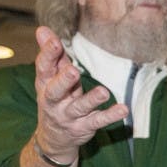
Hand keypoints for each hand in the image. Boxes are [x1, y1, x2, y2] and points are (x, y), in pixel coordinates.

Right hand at [33, 26, 127, 159]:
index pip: (44, 69)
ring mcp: (69, 116)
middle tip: (73, 71)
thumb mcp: (51, 78)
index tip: (55, 42)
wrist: (53, 137)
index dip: (48, 55)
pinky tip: (123, 110)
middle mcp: (54, 101)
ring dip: (91, 100)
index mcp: (45, 85)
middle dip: (63, 80)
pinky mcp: (84, 127)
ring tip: (104, 92)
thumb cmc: (56, 99)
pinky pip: (98, 121)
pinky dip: (111, 115)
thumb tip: (42, 29)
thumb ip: (52, 55)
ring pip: (79, 107)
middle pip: (55, 91)